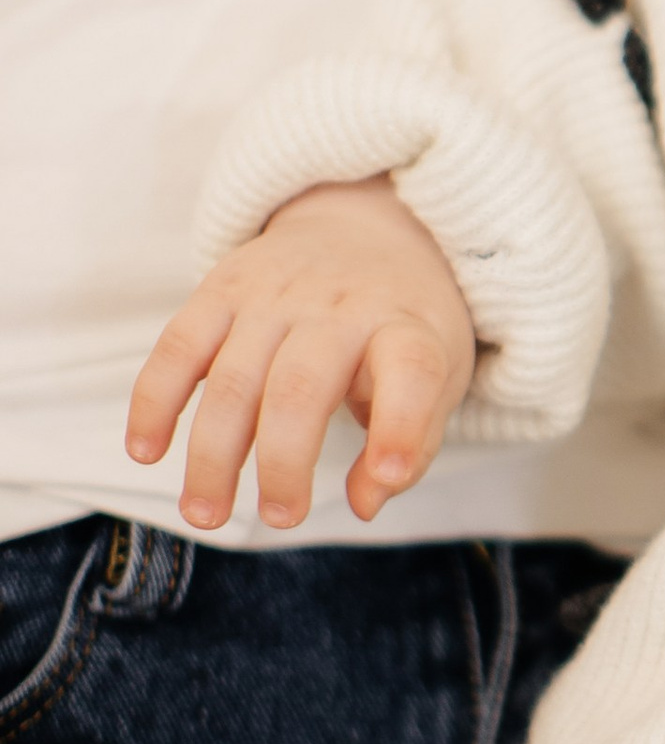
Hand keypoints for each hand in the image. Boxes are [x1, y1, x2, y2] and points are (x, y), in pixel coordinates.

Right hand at [126, 179, 475, 531]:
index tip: (388, 478)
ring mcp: (275, 294)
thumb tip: (364, 503)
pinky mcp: (222, 288)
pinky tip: (146, 451)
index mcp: (405, 326)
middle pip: (300, 386)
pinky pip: (178, 346)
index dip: (402, 426)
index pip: (411, 370)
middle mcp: (339, 306)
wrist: (365, 225)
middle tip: (278, 518)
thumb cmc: (402, 323)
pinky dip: (155, 400)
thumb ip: (411, 442)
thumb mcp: (438, 373)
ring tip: (206, 514)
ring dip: (212, 453)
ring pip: (232, 377)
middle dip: (282, 462)